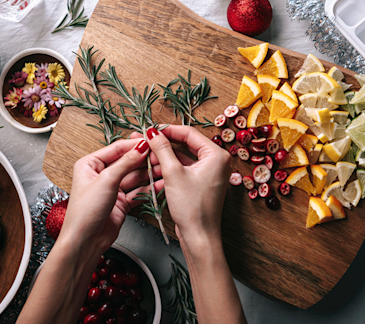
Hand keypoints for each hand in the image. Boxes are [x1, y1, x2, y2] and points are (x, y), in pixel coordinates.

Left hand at [58, 138, 162, 254]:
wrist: (85, 241)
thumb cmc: (85, 211)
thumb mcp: (106, 181)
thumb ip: (125, 163)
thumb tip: (140, 147)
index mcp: (90, 164)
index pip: (116, 149)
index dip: (134, 145)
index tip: (151, 141)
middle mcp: (101, 175)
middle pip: (128, 162)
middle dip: (145, 160)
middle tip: (161, 156)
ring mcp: (112, 189)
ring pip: (135, 177)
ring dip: (150, 174)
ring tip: (165, 169)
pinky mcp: (121, 202)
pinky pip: (138, 191)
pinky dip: (149, 188)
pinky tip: (161, 184)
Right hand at [142, 125, 230, 241]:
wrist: (199, 236)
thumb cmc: (192, 208)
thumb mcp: (173, 173)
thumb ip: (162, 149)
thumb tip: (152, 132)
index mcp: (217, 154)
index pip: (189, 133)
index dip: (167, 130)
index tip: (150, 129)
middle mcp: (218, 161)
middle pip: (187, 143)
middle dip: (165, 141)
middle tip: (146, 138)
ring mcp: (211, 172)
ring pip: (185, 155)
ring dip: (167, 154)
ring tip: (147, 151)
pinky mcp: (203, 182)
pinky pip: (187, 167)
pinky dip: (172, 165)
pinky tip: (156, 164)